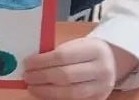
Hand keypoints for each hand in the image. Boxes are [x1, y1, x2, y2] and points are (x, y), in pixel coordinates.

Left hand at [24, 37, 138, 99]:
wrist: (112, 61)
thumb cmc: (86, 51)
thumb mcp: (76, 45)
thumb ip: (57, 53)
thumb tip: (31, 63)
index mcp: (93, 50)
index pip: (63, 56)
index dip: (42, 61)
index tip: (27, 63)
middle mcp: (101, 70)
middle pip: (66, 76)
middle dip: (42, 77)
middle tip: (27, 77)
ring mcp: (102, 87)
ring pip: (70, 93)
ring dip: (47, 92)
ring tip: (32, 88)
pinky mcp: (98, 99)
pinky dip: (56, 98)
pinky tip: (44, 94)